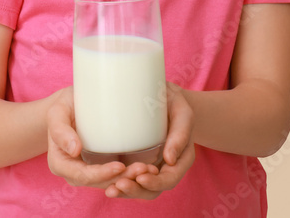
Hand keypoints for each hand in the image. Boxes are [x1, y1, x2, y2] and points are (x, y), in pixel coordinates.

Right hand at [46, 87, 146, 190]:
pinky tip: (148, 168)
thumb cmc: (62, 107)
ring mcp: (89, 171)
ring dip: (131, 179)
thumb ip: (60, 130)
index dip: (101, 174)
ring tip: (150, 169)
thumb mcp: (57, 112)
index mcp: (60, 164)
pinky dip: (131, 174)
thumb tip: (74, 150)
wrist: (69, 105)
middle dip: (122, 179)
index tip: (120, 165)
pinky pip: (116, 176)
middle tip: (144, 169)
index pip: (82, 176)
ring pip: (111, 182)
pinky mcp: (102, 165)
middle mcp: (74, 173)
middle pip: (100, 182)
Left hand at [105, 82, 195, 199]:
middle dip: (136, 191)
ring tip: (110, 190)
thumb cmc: (175, 104)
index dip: (156, 182)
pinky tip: (107, 185)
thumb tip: (169, 160)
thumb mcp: (183, 113)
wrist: (163, 97)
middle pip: (153, 190)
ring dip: (126, 192)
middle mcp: (166, 167)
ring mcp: (150, 166)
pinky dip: (118, 183)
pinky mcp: (136, 161)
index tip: (141, 177)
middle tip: (119, 184)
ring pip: (139, 188)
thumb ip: (180, 134)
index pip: (170, 178)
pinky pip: (129, 178)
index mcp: (181, 159)